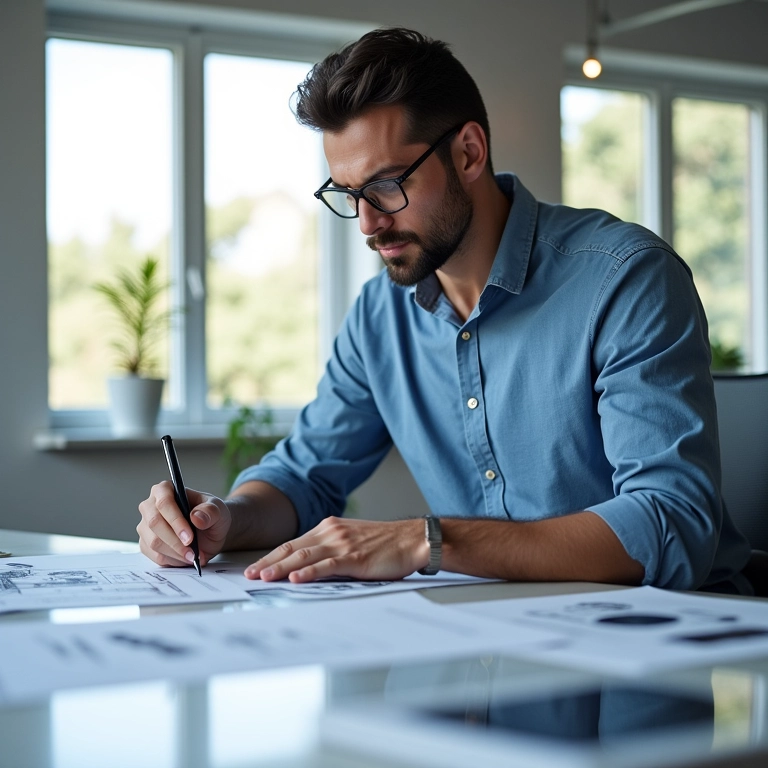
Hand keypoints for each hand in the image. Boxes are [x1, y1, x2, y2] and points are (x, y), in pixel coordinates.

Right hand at [137, 481, 230, 567]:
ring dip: (175, 553)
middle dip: (175, 541)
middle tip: (193, 552)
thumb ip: (210, 511)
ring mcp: (145, 526)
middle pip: (154, 523)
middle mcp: (150, 506)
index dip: (176, 521)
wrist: (210, 531)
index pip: (164, 503)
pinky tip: (186, 558)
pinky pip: (154, 556)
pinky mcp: (146, 544)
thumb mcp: (218, 509)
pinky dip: (172, 560)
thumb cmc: (211, 514)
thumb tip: (196, 517)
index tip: (189, 537)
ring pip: (153, 542)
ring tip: (194, 556)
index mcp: (165, 490)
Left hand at [244, 517, 427, 581]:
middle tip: (249, 576)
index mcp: (329, 527)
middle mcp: (332, 533)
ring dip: (281, 568)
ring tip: (264, 577)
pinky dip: (309, 573)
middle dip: (268, 562)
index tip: (255, 568)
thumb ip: (330, 549)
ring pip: (305, 556)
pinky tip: (296, 579)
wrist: (413, 540)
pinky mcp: (356, 558)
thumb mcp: (352, 540)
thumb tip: (307, 566)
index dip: (272, 556)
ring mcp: (343, 544)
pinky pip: (327, 565)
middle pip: (293, 548)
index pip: (293, 543)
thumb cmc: (385, 544)